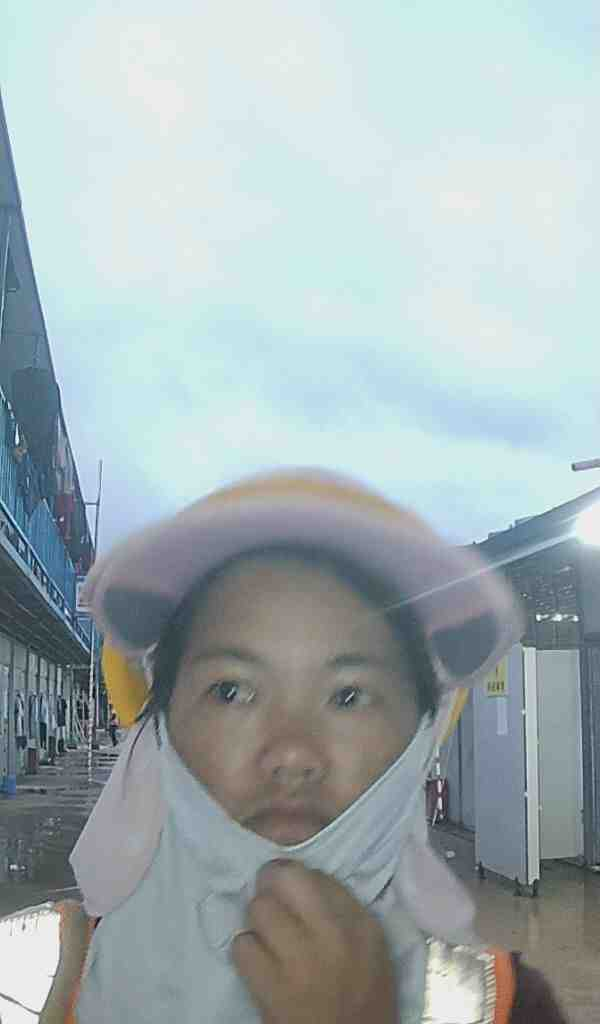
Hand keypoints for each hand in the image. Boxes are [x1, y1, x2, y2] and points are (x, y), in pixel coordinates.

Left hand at [232, 860, 396, 1023]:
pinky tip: (260, 963)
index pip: (314, 874)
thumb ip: (342, 906)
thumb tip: (305, 876)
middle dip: (269, 889)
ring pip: (257, 909)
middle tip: (273, 905)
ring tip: (268, 936)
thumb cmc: (363, 996)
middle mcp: (331, 936)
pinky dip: (247, 951)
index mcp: (360, 923)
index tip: (287, 886)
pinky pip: (241, 946)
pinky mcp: (270, 989)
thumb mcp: (370, 946)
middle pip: (278, 881)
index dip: (292, 874)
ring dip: (258, 920)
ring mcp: (298, 962)